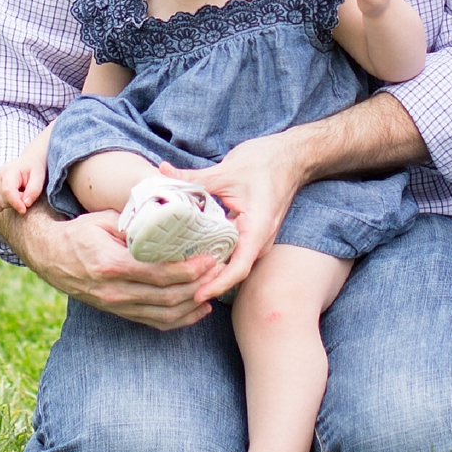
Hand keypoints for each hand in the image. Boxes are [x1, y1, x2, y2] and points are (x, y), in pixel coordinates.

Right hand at [0, 142, 49, 213]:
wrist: (28, 162)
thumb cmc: (34, 169)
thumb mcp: (39, 177)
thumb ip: (34, 190)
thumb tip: (26, 204)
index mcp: (9, 171)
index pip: (8, 190)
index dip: (15, 203)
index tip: (24, 210)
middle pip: (4, 199)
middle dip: (17, 202)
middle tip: (27, 193)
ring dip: (12, 203)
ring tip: (20, 193)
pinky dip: (0, 206)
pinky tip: (10, 201)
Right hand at [0, 202, 216, 330]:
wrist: (50, 257)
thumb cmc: (79, 233)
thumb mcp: (102, 220)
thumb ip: (134, 223)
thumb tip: (169, 218)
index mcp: (110, 265)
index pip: (158, 274)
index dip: (189, 270)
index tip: (210, 258)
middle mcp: (114, 291)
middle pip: (167, 297)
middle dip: (199, 285)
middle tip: (220, 270)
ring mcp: (117, 306)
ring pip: (165, 314)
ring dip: (194, 304)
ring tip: (214, 288)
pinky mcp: (119, 313)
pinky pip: (155, 322)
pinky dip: (181, 319)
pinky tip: (199, 308)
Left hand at [168, 137, 303, 304]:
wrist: (290, 157)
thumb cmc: (266, 164)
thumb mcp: (226, 171)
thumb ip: (194, 177)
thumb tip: (162, 171)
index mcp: (258, 229)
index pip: (239, 268)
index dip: (217, 284)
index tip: (196, 294)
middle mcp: (259, 240)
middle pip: (232, 271)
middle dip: (207, 281)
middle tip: (176, 286)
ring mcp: (256, 238)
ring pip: (231, 262)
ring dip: (209, 271)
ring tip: (180, 277)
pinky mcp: (250, 232)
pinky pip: (232, 251)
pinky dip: (213, 255)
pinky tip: (190, 255)